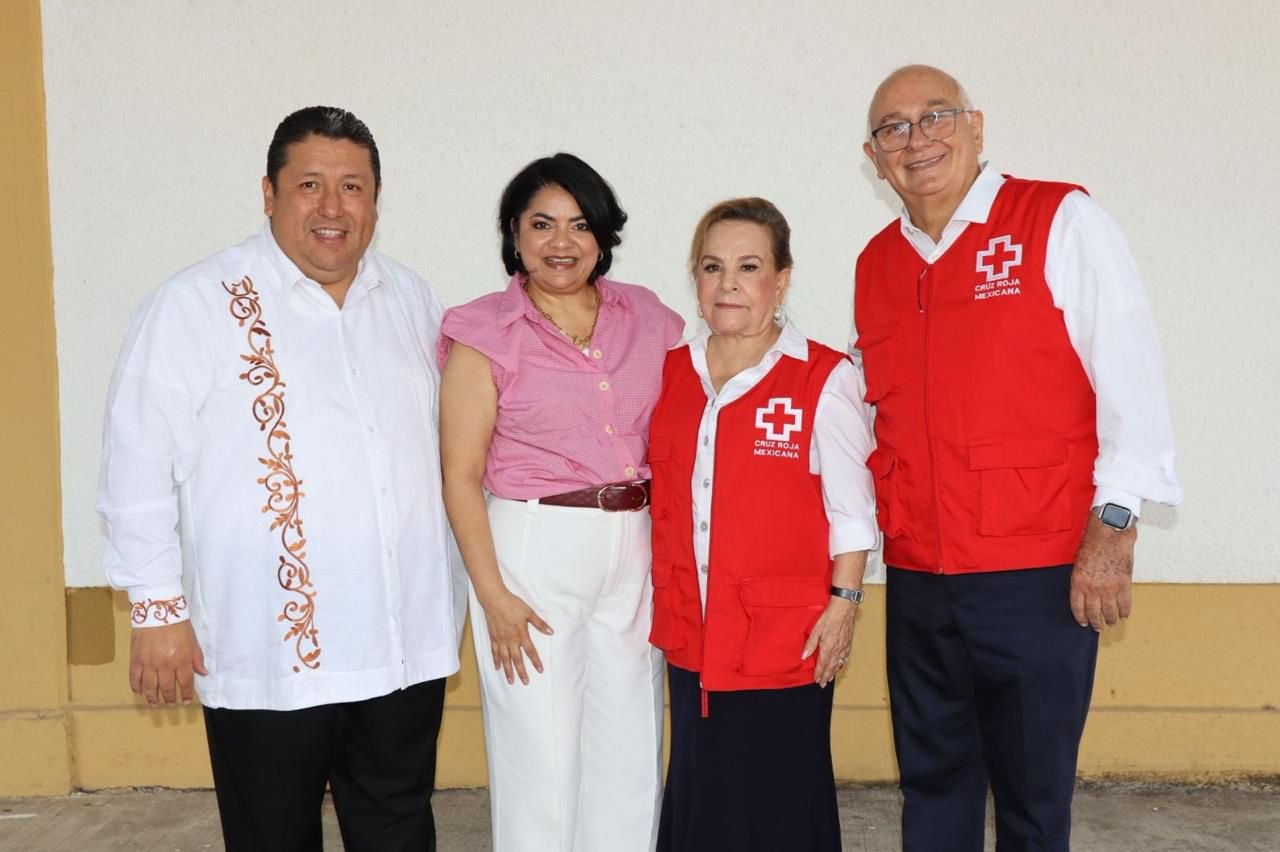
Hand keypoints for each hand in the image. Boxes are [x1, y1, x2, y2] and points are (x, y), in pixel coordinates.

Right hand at [129, 622, 206, 706]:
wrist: (158, 611)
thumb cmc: (178, 625)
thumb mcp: (193, 641)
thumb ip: (197, 659)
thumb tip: (203, 673)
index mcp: (181, 660)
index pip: (185, 683)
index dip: (185, 694)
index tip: (185, 701)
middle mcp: (165, 664)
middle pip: (166, 688)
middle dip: (169, 698)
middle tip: (170, 703)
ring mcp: (149, 663)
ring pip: (150, 687)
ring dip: (152, 697)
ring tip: (155, 703)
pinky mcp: (135, 659)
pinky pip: (134, 678)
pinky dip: (136, 687)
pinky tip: (139, 692)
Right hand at [479, 589, 553, 685]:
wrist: (495, 599)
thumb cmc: (512, 604)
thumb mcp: (529, 612)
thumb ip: (540, 624)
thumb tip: (551, 631)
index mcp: (521, 634)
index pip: (531, 651)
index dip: (536, 661)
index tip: (540, 670)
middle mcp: (511, 640)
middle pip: (517, 659)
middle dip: (521, 672)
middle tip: (525, 682)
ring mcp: (501, 639)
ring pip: (505, 659)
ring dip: (508, 670)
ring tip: (510, 680)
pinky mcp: (493, 637)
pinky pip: (494, 651)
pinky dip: (496, 660)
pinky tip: (497, 667)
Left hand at [801, 597, 857, 687]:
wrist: (844, 608)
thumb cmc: (830, 616)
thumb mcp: (816, 629)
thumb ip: (810, 644)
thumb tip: (804, 656)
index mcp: (828, 647)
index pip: (822, 665)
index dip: (819, 673)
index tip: (816, 680)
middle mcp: (837, 649)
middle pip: (831, 667)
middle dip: (826, 676)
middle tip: (822, 684)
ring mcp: (844, 646)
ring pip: (838, 663)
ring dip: (833, 672)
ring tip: (830, 678)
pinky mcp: (848, 642)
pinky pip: (845, 657)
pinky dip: (841, 663)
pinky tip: (840, 665)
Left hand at [1070, 514, 1137, 631]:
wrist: (1109, 534)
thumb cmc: (1092, 544)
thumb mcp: (1078, 563)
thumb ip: (1081, 580)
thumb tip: (1084, 594)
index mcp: (1078, 583)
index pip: (1078, 607)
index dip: (1081, 618)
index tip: (1083, 623)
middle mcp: (1092, 589)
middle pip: (1094, 613)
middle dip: (1096, 623)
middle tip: (1098, 627)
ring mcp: (1109, 588)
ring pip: (1110, 612)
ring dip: (1111, 619)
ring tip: (1111, 622)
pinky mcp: (1124, 585)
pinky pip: (1125, 604)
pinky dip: (1125, 611)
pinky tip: (1124, 615)